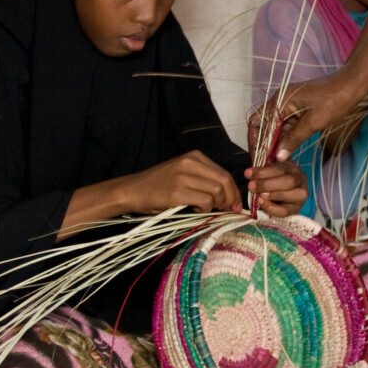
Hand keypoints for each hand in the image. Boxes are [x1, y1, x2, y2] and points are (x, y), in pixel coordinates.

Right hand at [118, 151, 240, 214]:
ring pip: (217, 191)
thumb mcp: (183, 174)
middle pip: (224, 181)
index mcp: (194, 156)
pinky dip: (205, 210)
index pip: (224, 173)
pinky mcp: (176, 192)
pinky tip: (196, 210)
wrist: (131, 191)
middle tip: (228, 210)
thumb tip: (229, 197)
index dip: (234, 191)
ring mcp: (183, 176)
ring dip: (217, 205)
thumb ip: (204, 179)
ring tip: (206, 209)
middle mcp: (190, 162)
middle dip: (231, 199)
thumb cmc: (159, 185)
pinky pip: (204, 201)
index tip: (235, 204)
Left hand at [246, 160, 308, 217]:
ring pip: (290, 194)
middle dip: (267, 184)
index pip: (281, 168)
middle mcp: (300, 179)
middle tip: (251, 186)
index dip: (263, 171)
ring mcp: (300, 195)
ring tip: (258, 195)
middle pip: (288, 181)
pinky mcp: (296, 209)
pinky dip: (272, 208)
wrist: (276, 197)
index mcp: (292, 167)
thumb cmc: (269, 180)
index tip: (248, 173)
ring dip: (272, 195)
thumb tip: (256, 150)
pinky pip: (286, 211)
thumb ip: (263, 163)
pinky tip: (262, 203)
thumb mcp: (266, 170)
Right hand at [249, 69, 367, 162]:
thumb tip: (278, 156)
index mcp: (281, 100)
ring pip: (274, 126)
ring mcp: (289, 104)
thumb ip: (293, 139)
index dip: (257, 144)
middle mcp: (280, 100)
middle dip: (262, 144)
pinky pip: (285, 124)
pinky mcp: (298, 108)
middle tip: (265, 162)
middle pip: (263, 124)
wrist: (352, 84)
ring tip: (274, 161)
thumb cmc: (334, 100)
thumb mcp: (314, 122)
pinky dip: (284, 137)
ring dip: (274, 142)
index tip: (259, 161)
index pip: (258, 124)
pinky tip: (285, 151)